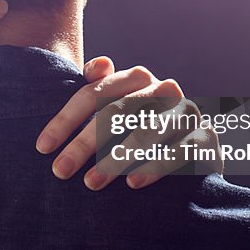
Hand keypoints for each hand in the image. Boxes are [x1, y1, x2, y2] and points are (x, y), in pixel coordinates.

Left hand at [35, 57, 221, 189]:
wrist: (195, 150)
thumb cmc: (142, 127)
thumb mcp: (117, 106)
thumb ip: (99, 86)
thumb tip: (97, 65)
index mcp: (136, 77)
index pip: (93, 93)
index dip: (65, 120)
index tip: (42, 148)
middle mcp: (163, 89)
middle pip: (115, 112)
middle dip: (84, 144)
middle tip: (59, 171)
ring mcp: (187, 111)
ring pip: (146, 131)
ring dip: (115, 159)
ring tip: (91, 183)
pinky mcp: (206, 136)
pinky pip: (178, 151)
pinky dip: (154, 166)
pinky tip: (132, 182)